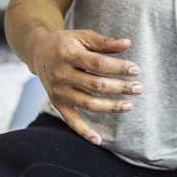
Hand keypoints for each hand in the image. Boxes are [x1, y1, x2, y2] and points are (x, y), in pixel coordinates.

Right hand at [31, 29, 142, 145]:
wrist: (38, 52)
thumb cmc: (66, 43)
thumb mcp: (82, 36)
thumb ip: (104, 42)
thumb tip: (127, 44)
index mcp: (68, 55)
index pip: (98, 64)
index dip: (118, 67)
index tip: (135, 70)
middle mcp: (61, 74)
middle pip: (95, 85)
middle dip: (119, 87)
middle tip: (138, 88)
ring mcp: (58, 91)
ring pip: (88, 103)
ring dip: (110, 107)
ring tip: (129, 105)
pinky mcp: (57, 103)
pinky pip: (71, 120)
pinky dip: (83, 132)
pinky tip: (98, 140)